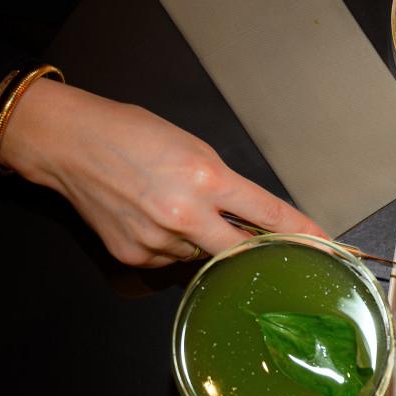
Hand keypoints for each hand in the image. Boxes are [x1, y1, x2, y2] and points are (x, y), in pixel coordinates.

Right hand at [0, 79, 326, 266]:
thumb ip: (228, 187)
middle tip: (265, 247)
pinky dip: (175, 246)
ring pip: (204, 256)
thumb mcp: (195, 148)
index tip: (327, 247)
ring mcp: (158, 241)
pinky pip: (172, 260)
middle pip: (244, 252)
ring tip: (179, 210)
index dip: (303, 234)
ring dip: (207, 242)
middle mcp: (185, 215)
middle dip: (257, 251)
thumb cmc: (133, 134)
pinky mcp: (134, 256)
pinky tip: (155, 222)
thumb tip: (254, 219)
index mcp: (207, 179)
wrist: (68, 144)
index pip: (270, 215)